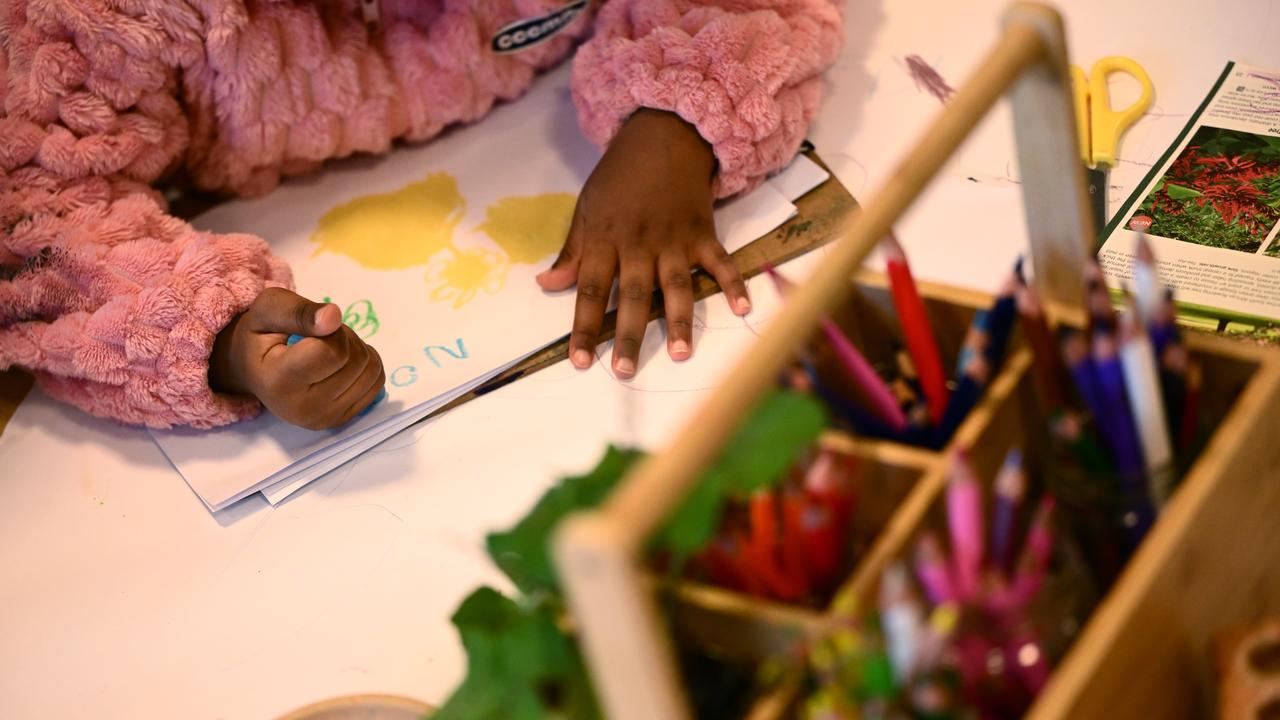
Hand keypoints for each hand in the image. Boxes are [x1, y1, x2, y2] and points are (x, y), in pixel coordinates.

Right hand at [209, 288, 385, 429]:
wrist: (252, 369)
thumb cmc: (261, 335)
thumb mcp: (269, 309)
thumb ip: (300, 311)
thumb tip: (334, 316)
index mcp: (279, 382)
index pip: (333, 351)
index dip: (330, 331)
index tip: (310, 330)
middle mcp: (303, 409)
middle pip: (356, 361)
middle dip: (344, 339)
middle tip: (317, 340)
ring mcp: (324, 420)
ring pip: (371, 371)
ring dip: (356, 350)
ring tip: (326, 352)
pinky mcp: (340, 421)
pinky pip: (376, 384)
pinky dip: (364, 366)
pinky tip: (339, 366)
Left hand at [537, 109, 749, 377]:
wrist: (662, 136)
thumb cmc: (619, 177)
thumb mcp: (586, 209)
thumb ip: (572, 251)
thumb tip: (548, 286)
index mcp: (605, 240)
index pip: (591, 290)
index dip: (585, 327)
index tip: (580, 361)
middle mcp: (639, 244)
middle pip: (633, 296)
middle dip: (629, 335)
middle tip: (625, 371)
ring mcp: (675, 240)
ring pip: (676, 286)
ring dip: (679, 321)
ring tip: (680, 354)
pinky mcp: (703, 233)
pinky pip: (720, 262)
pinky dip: (733, 284)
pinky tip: (744, 308)